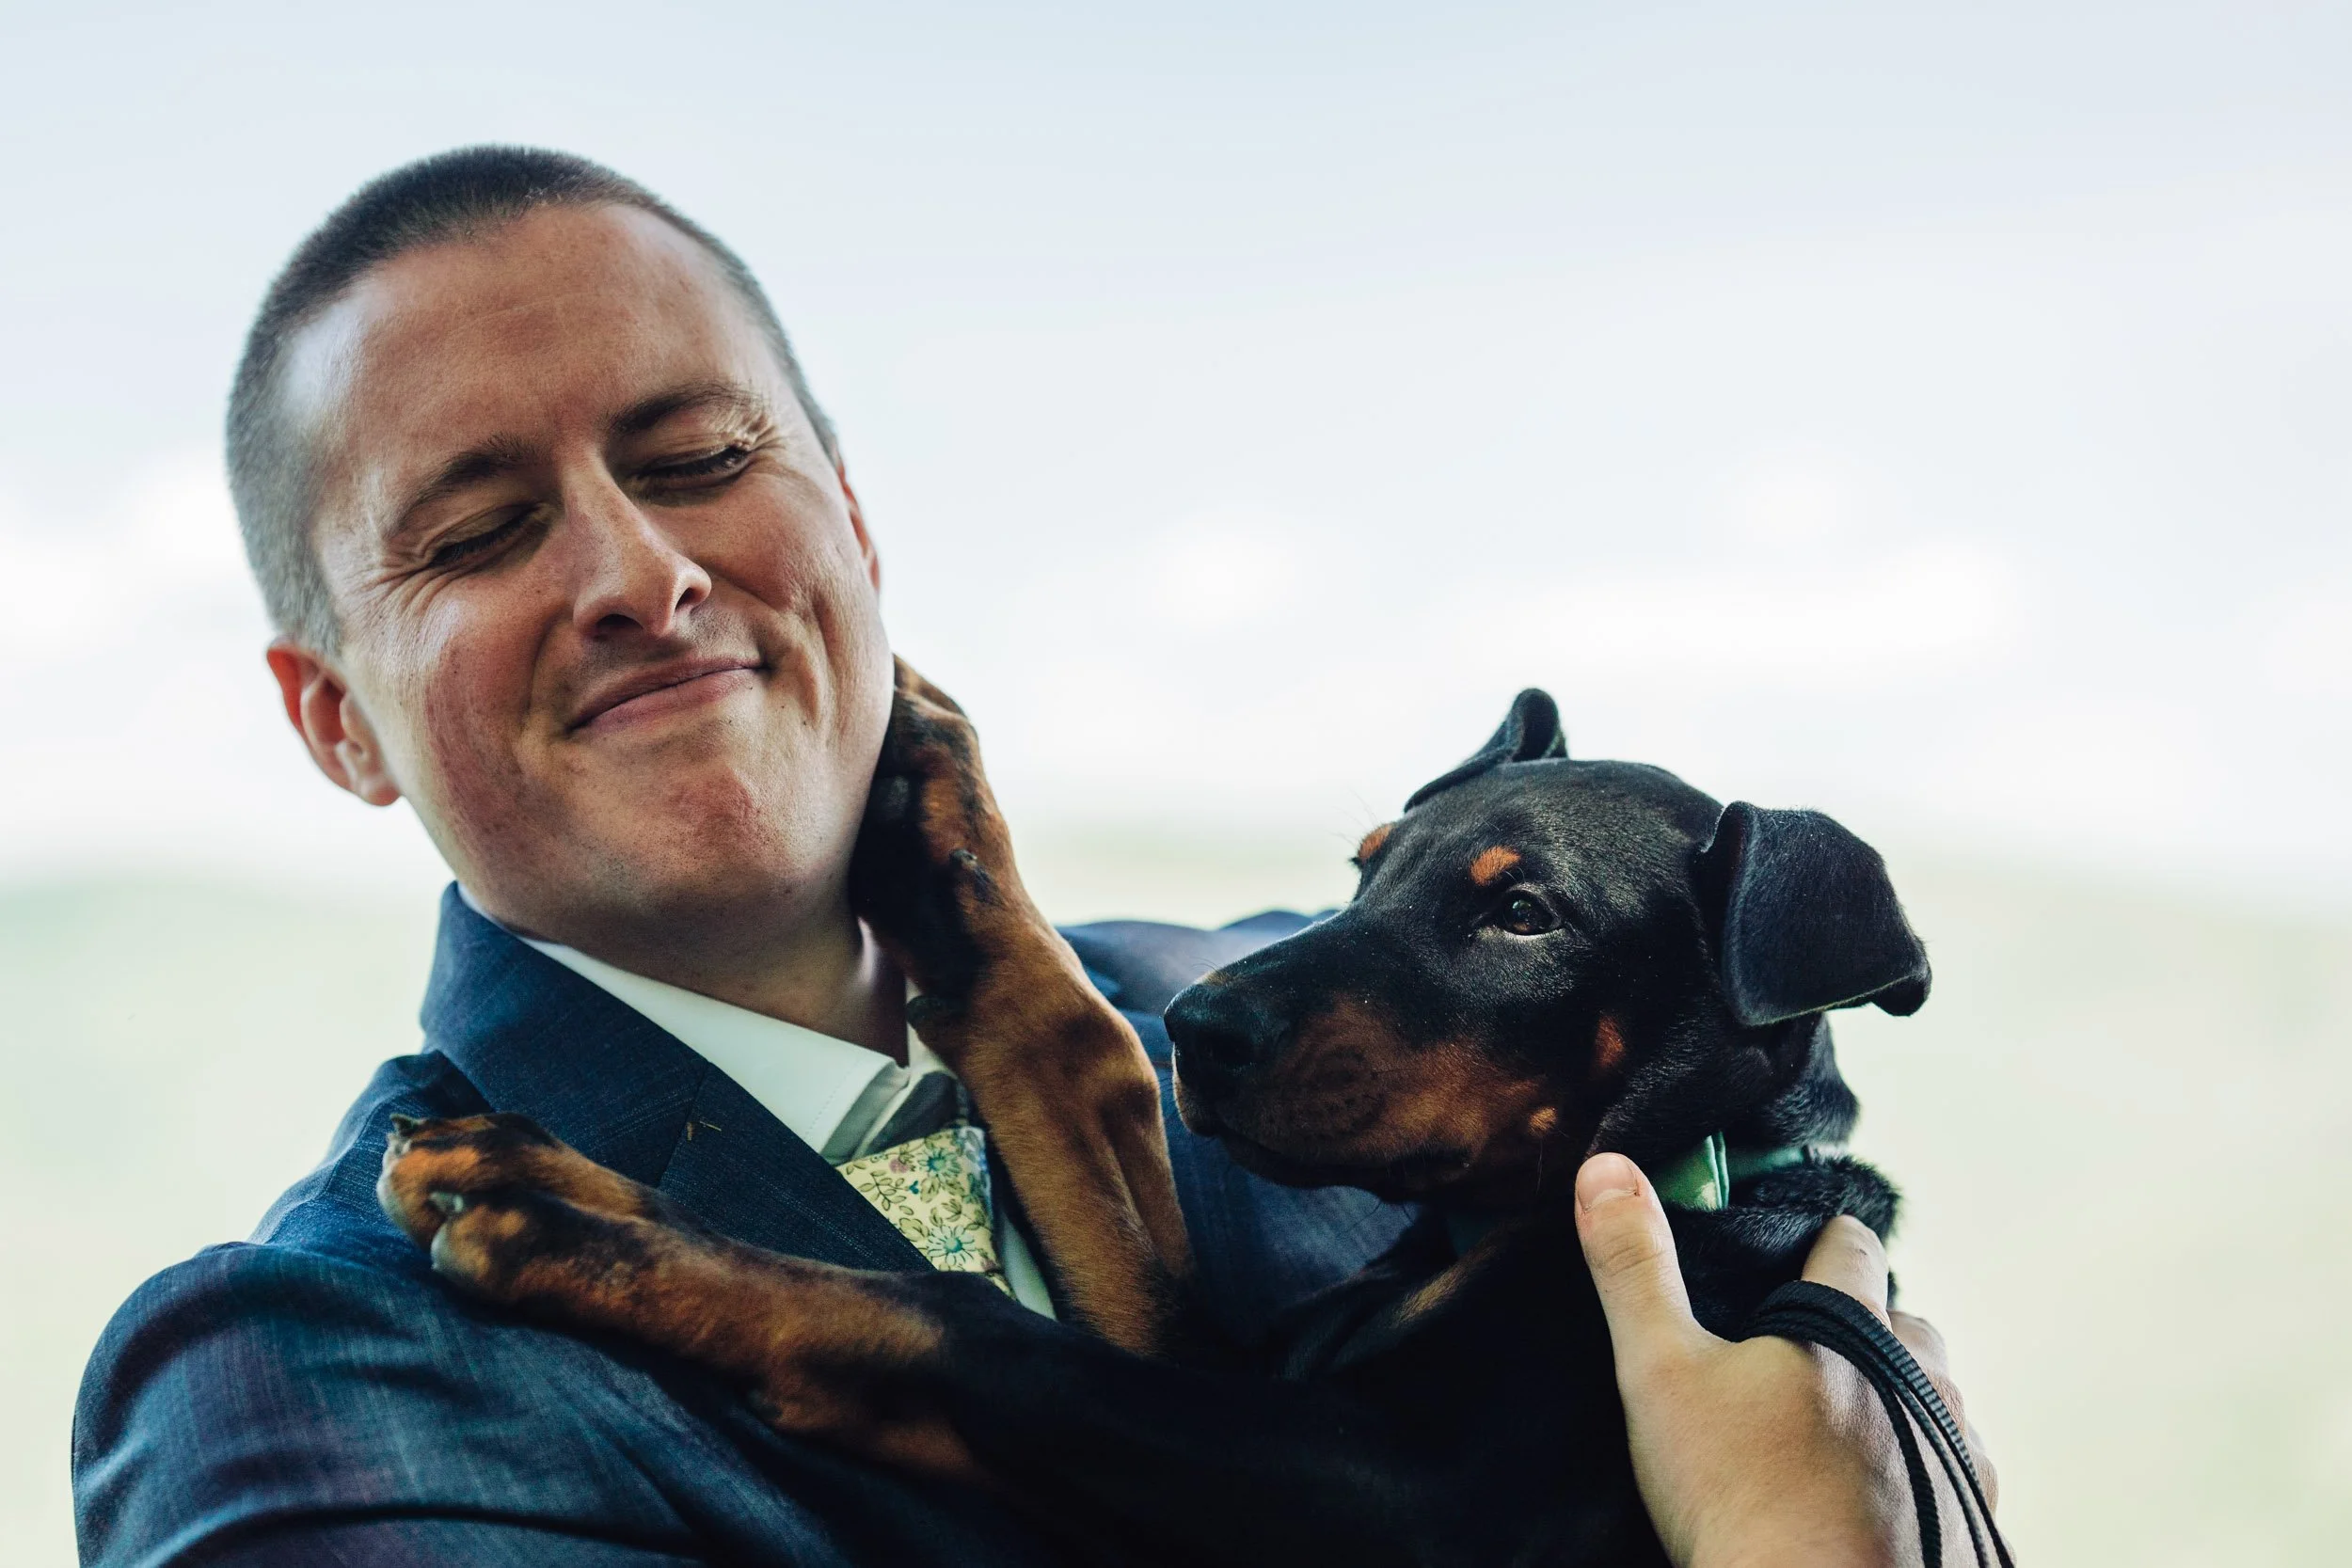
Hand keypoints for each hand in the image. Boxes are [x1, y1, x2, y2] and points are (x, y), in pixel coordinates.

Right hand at [1573, 1153, 1994, 1567]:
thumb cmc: (1738, 1498)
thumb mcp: (1659, 1371)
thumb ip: (1635, 1268)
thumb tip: (1606, 1169)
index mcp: (1852, 1325)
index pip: (1852, 1244)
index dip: (1817, 1245)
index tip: (1786, 1262)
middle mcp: (1924, 1380)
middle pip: (1899, 1324)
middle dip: (1859, 1332)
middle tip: (1794, 1367)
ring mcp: (1958, 1455)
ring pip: (1931, 1401)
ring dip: (1894, 1407)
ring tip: (1827, 1442)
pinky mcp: (1971, 1523)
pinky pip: (1950, 1477)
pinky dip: (1915, 1477)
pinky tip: (1864, 1503)